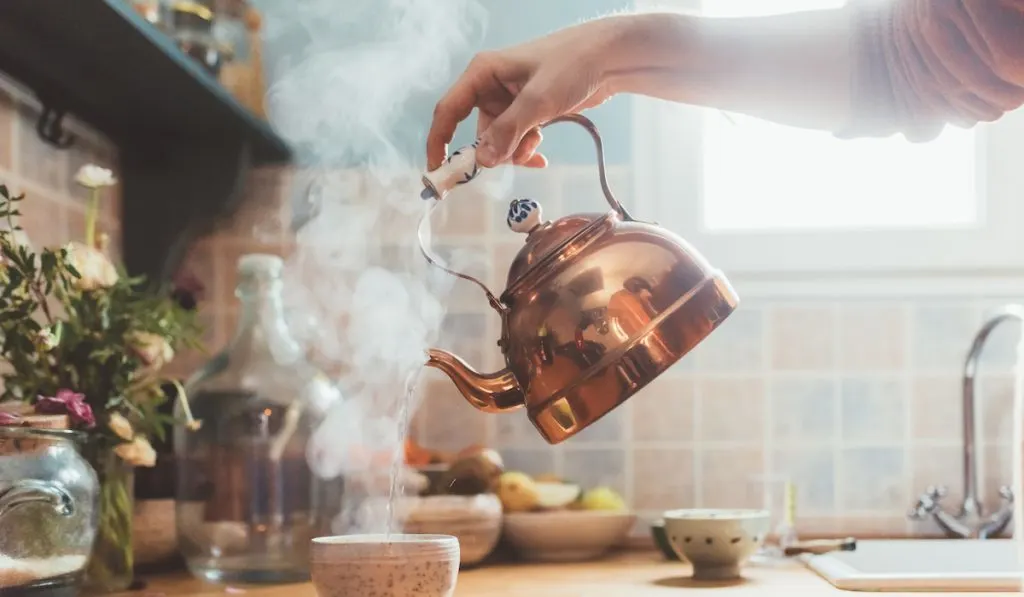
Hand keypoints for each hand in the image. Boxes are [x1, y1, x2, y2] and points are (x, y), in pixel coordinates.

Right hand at [427, 18, 625, 169]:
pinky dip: (526, 149)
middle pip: (476, 132)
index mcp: (482, 73)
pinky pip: (515, 139)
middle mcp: (490, 86)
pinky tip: (541, 153)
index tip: (437, 170)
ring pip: (498, 140)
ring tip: (536, 150)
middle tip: (506, 166)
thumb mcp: (538, 100)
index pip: (448, 111)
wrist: (609, 57)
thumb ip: (508, 131)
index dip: (438, 141)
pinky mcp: (526, 110)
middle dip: (491, 152)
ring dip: (514, 152)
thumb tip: (483, 160)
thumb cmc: (571, 64)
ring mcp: (509, 100)